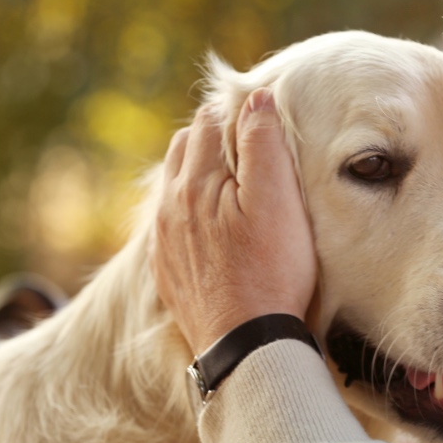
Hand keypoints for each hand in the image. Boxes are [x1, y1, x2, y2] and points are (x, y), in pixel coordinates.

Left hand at [152, 88, 316, 354]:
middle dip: (215, 137)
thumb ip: (264, 144)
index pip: (209, 121)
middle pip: (186, 147)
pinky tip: (214, 225)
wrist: (246, 344)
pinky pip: (171, 224)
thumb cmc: (271, 271)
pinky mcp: (167, 269)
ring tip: (233, 181)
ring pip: (174, 184)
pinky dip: (190, 210)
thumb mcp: (278, 201)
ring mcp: (164, 240)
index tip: (262, 118)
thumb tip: (254, 97)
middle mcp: (169, 205)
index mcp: (195, 180)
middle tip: (251, 145)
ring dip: (200, 171)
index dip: (237, 112)